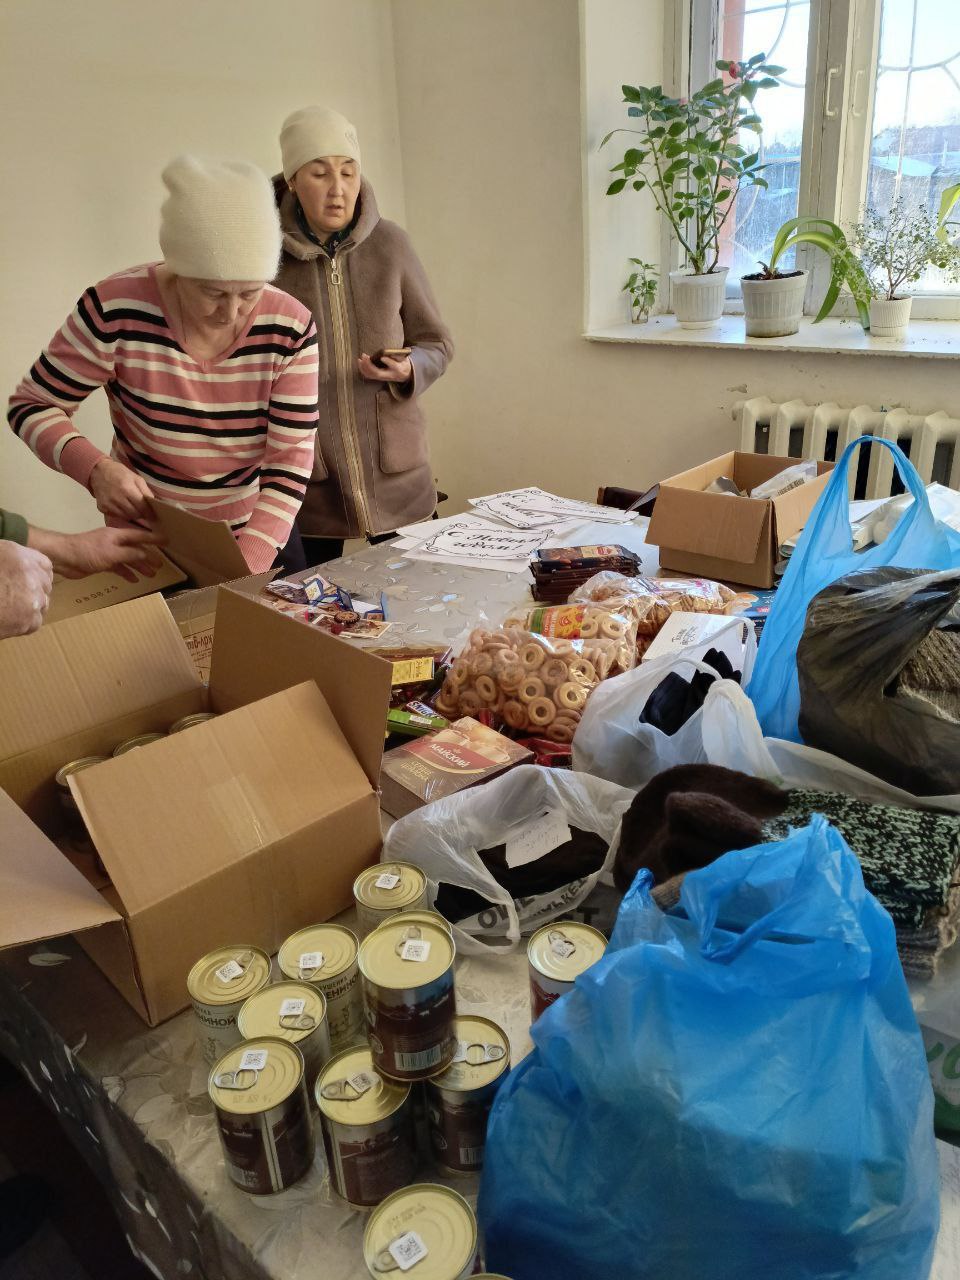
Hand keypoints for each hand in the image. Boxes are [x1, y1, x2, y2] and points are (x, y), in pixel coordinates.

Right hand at [0, 541, 52, 637]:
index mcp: (16, 555)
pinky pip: (34, 623)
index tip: (31, 581)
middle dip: (35, 592)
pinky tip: (7, 621)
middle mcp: (30, 574)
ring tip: (9, 610)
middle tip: (16, 599)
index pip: (44, 565)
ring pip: (42, 604)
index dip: (38, 575)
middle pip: (45, 586)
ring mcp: (33, 598)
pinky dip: (23, 624)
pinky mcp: (29, 619)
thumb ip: (6, 560)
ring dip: (30, 608)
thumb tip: (12, 568)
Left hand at [42, 526, 165, 582]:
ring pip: (128, 559)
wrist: (64, 558)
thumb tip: (146, 554)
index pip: (140, 535)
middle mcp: (115, 542)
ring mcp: (108, 553)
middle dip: (148, 556)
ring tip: (151, 575)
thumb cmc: (89, 551)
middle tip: (160, 565)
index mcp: (118, 535)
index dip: (153, 538)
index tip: (167, 541)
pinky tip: (134, 580)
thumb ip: (130, 553)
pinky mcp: (102, 563)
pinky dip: (126, 573)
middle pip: (135, 548)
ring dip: (139, 566)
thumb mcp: (113, 553)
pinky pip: (118, 568)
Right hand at [89, 458, 152, 521]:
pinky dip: (121, 513)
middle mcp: (117, 499)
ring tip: (132, 508)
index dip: (149, 512)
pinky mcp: (102, 508)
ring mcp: (108, 505)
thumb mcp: (136, 478)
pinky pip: (116, 515)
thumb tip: (154, 505)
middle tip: (143, 511)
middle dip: (141, 514)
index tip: (153, 515)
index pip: (142, 507)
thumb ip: (146, 492)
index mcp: (127, 489)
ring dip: (131, 514)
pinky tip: (122, 506)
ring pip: (126, 517)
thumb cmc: (120, 473)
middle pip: (134, 514)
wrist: (98, 471)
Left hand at [358, 352, 412, 383]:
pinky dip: (362, 369)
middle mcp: (389, 375)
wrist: (403, 375)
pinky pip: (368, 375)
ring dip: (364, 367)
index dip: (388, 362)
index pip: (393, 366)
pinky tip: (360, 362)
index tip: (382, 357)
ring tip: (360, 358)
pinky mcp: (378, 377)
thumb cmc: (403, 364)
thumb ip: (399, 355)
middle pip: (377, 372)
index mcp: (398, 369)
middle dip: (369, 365)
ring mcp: (382, 377)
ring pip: (371, 375)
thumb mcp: (404, 359)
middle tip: (365, 355)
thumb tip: (393, 352)